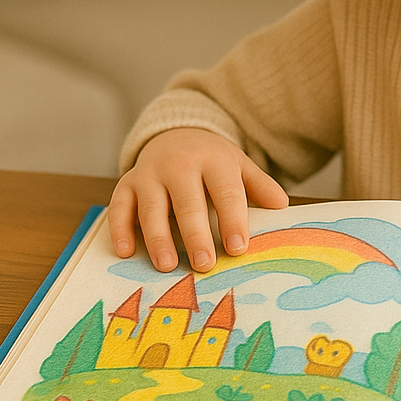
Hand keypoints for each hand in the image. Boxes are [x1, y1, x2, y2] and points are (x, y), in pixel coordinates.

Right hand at [106, 127, 288, 272]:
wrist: (175, 134)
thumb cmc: (212, 162)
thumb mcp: (238, 166)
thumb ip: (259, 185)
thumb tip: (281, 206)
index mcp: (213, 160)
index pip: (225, 192)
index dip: (232, 220)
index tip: (238, 248)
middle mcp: (179, 165)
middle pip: (188, 203)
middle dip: (195, 235)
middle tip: (204, 265)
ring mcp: (149, 174)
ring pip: (151, 208)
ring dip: (158, 238)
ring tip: (166, 265)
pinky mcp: (127, 184)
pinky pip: (119, 207)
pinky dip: (120, 229)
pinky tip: (126, 251)